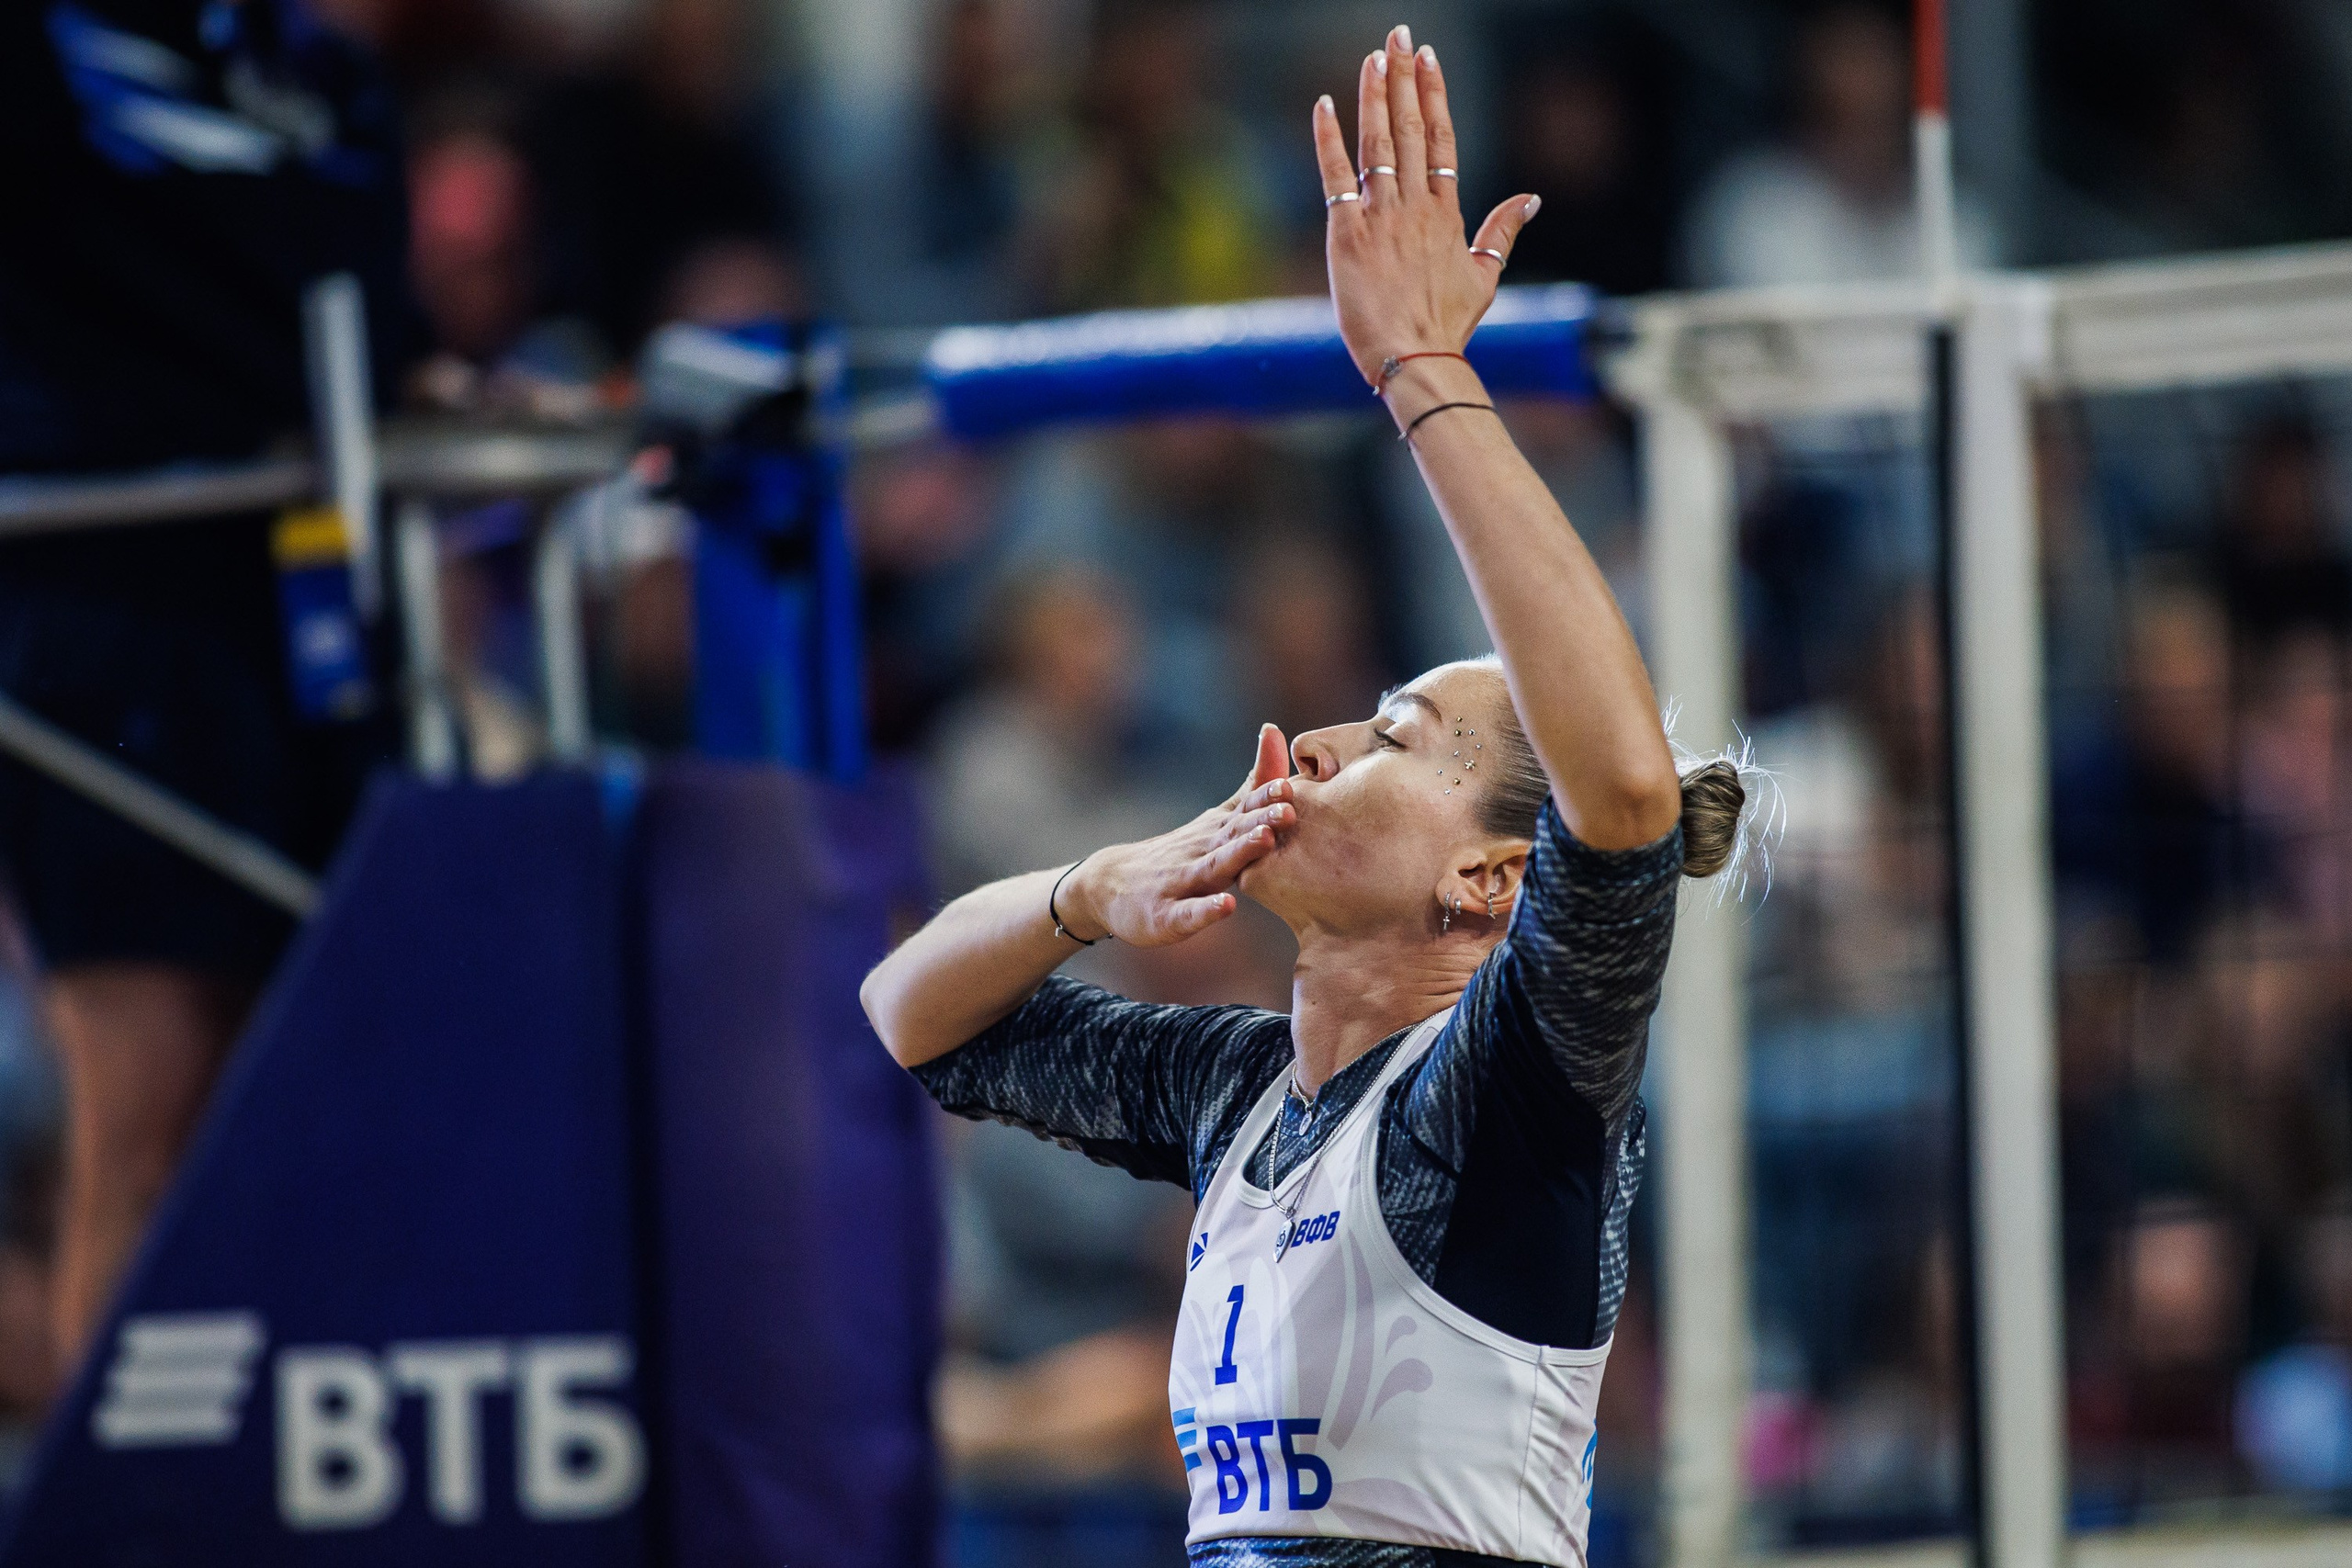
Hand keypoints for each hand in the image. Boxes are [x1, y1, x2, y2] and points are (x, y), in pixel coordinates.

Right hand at [1060, 725, 1293, 947]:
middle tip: (1288, 810)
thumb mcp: (1218, 819)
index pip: (1244, 810)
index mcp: (1217, 832)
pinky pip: (1187, 914)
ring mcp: (1181, 883)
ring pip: (1213, 868)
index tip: (1290, 784)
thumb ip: (1250, 785)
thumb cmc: (1180, 853)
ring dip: (1238, 854)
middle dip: (1260, 821)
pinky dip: (1205, 911)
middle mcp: (1200, 851)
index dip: (1266, 798)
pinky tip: (1226, 908)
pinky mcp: (1166, 916)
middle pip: (1232, 834)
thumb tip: (1274, 732)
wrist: (1111, 885)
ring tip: (1264, 841)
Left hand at [1314, 25, 1539, 388]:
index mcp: (1446, 213)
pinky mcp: (1346, 235)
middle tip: (1398, 36)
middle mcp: (1414, 206)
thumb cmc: (1447, 325)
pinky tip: (1323, 105)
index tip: (1429, 58)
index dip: (1434, 95)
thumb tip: (1531, 199)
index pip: (1441, 139)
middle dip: (1404, 78)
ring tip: (1373, 56)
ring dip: (1374, 96)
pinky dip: (1328, 140)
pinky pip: (1336, 177)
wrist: (1415, 358)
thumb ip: (1503, 231)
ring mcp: (1380, 217)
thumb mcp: (1485, 276)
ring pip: (1377, 144)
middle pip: (1410, 129)